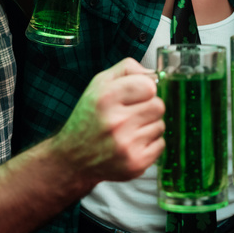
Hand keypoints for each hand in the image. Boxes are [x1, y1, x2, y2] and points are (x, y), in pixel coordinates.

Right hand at [51, 59, 164, 186]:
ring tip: (129, 130)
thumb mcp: (99, 84)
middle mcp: (115, 122)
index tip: (137, 94)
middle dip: (148, 107)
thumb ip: (127, 69)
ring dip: (149, 126)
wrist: (72, 159)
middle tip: (132, 113)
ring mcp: (126, 145)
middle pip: (158, 106)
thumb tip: (154, 74)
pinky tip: (133, 143)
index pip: (149, 86)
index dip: (145, 89)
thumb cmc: (89, 117)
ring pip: (160, 125)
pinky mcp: (135, 164)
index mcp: (106, 98)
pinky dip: (150, 143)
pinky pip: (161, 144)